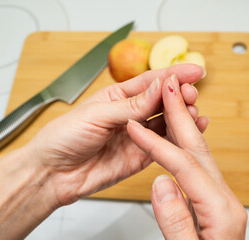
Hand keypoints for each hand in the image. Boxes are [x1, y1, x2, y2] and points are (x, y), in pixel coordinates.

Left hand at [23, 64, 205, 205]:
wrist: (52, 173)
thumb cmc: (64, 137)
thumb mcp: (97, 115)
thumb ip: (132, 105)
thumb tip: (161, 87)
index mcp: (117, 97)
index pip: (150, 82)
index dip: (173, 75)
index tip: (196, 71)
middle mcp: (129, 115)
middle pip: (162, 102)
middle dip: (180, 96)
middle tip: (192, 94)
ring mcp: (136, 136)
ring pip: (166, 123)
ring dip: (182, 117)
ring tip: (195, 112)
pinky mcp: (139, 157)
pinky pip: (163, 146)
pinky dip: (178, 139)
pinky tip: (191, 132)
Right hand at [127, 75, 246, 238]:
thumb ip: (177, 221)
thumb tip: (163, 184)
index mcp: (220, 211)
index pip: (183, 165)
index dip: (156, 143)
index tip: (134, 127)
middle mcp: (223, 198)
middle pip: (198, 147)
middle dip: (180, 113)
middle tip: (168, 85)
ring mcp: (218, 197)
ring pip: (198, 151)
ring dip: (181, 122)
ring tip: (169, 99)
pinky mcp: (209, 199)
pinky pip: (195, 162)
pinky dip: (181, 142)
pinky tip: (173, 135)